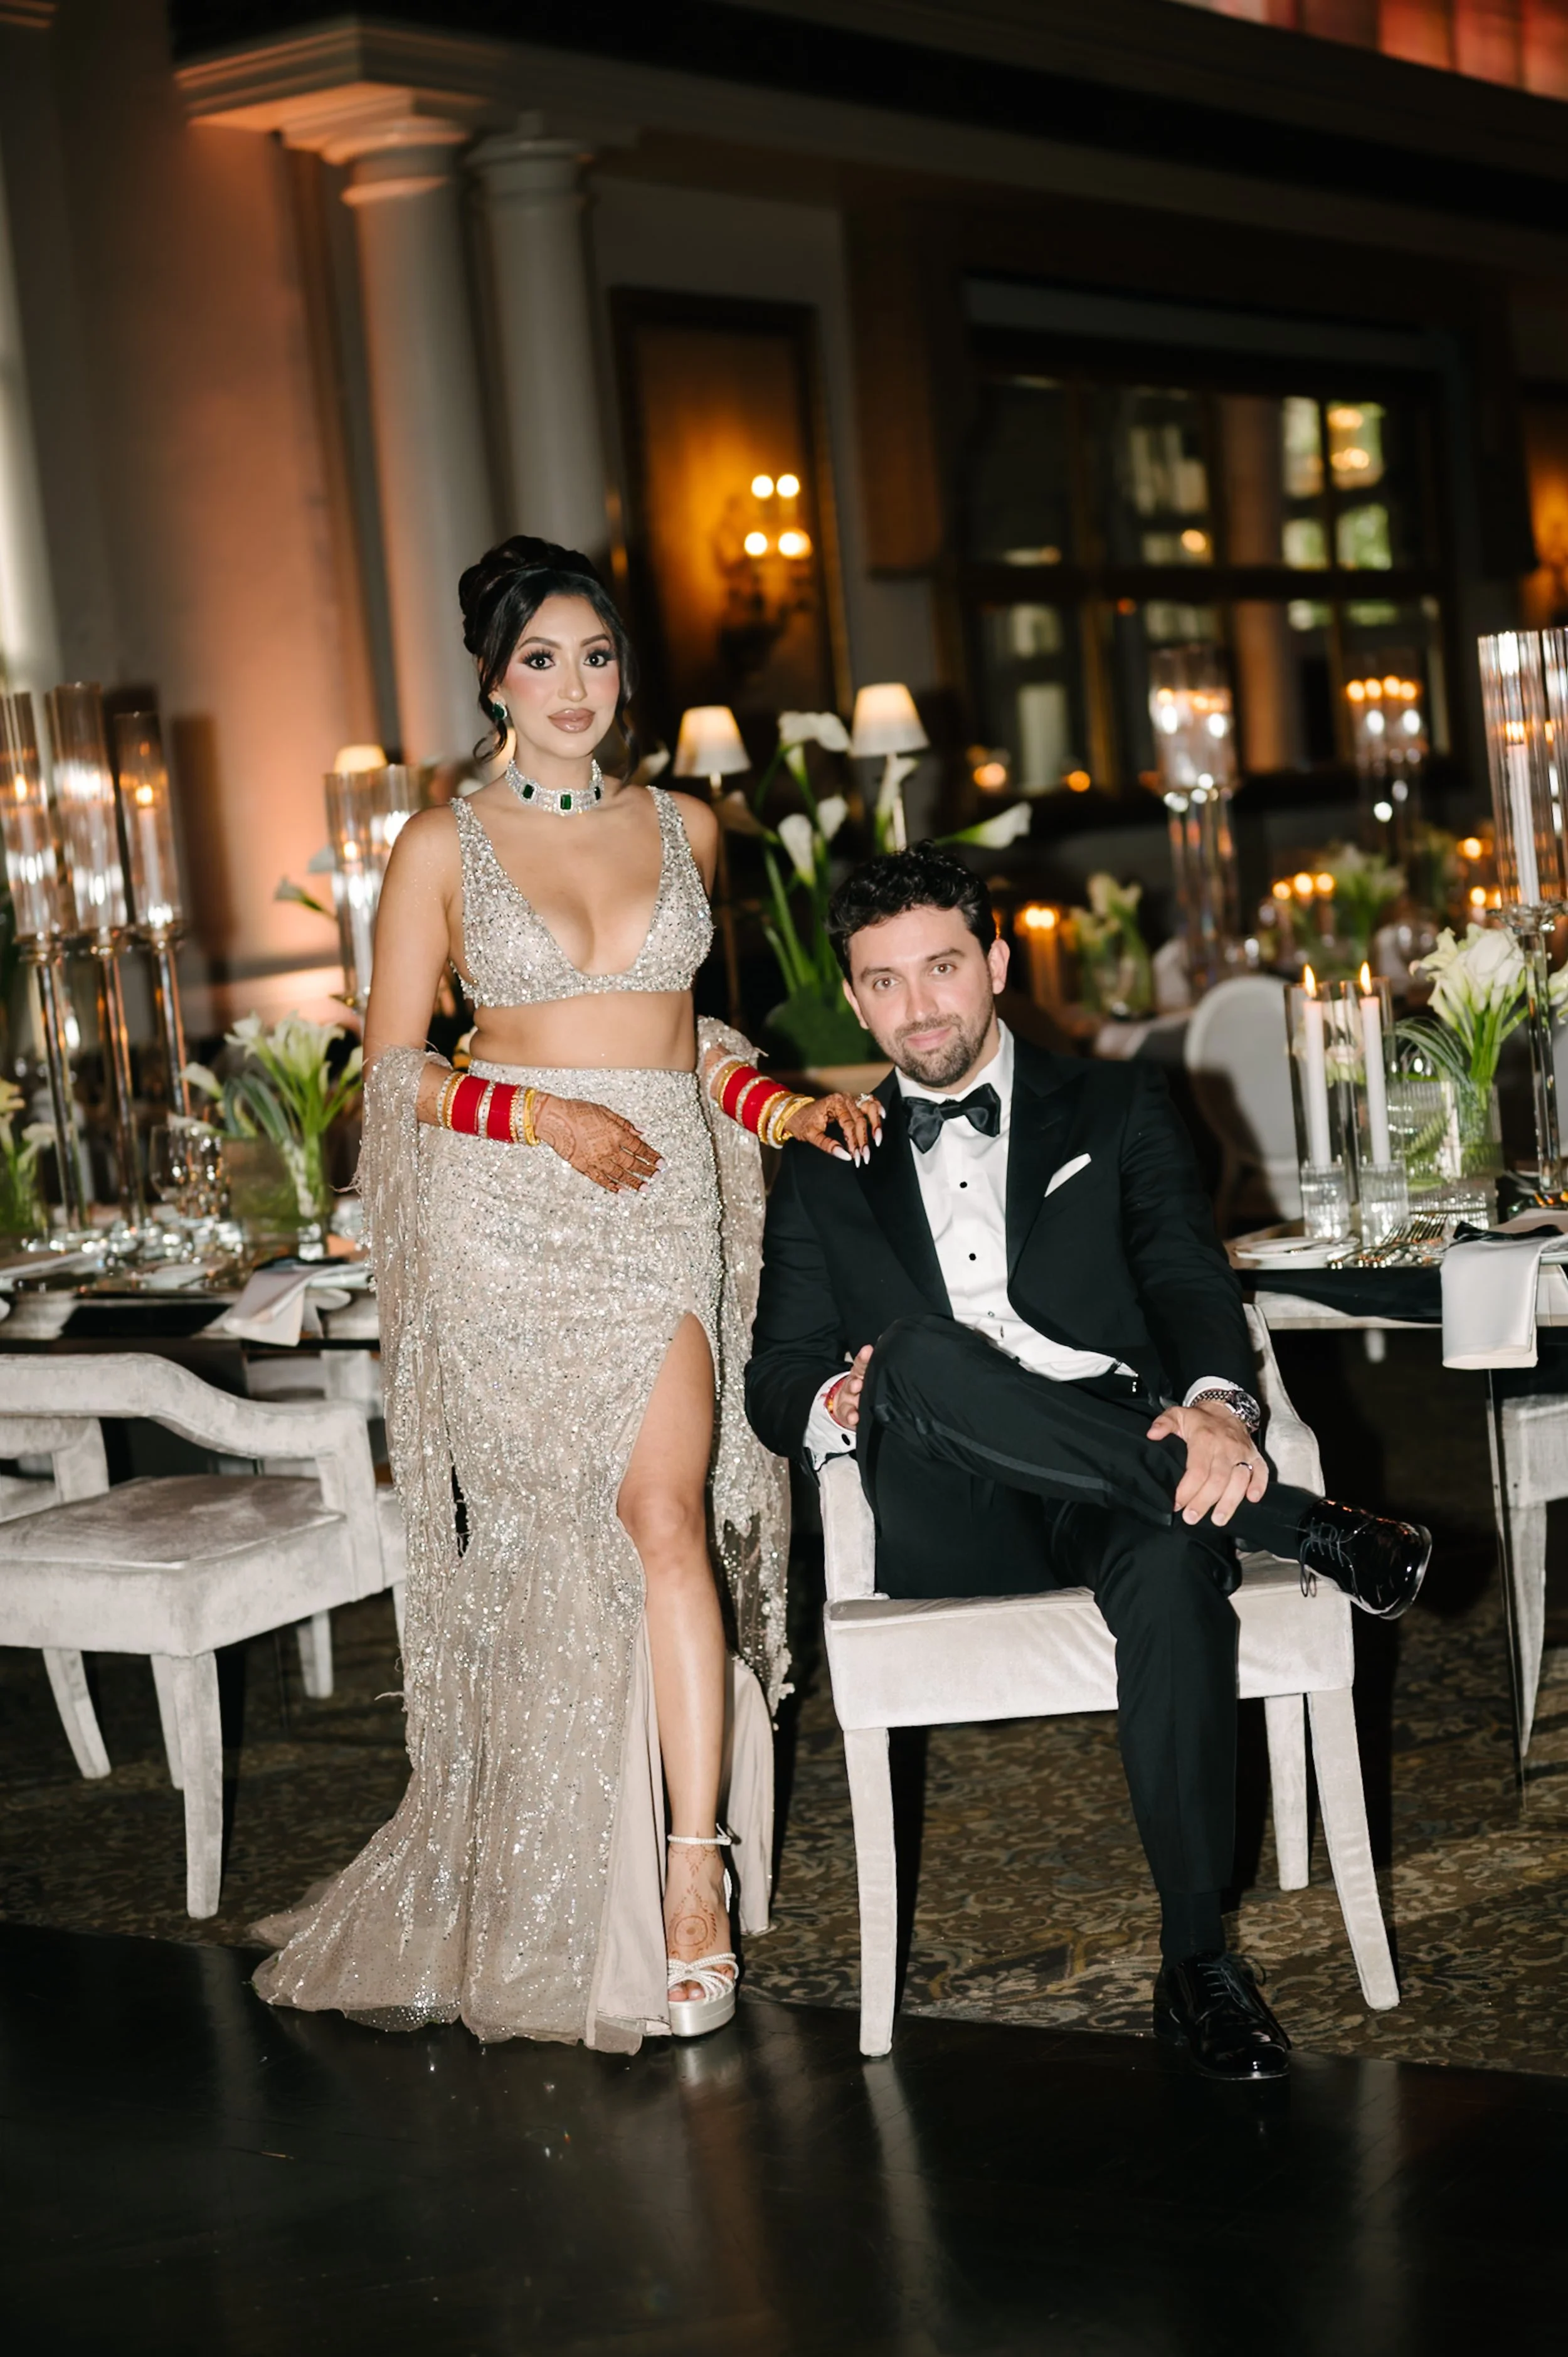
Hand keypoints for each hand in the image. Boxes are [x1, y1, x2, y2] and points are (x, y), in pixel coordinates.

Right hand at [533, 1094, 661, 1192]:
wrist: (555, 1119)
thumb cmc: (579, 1111)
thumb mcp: (605, 1111)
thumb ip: (625, 1123)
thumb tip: (642, 1131)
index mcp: (616, 1134)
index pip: (640, 1148)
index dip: (652, 1156)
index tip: (662, 1163)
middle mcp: (609, 1149)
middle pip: (633, 1163)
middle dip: (647, 1170)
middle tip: (657, 1177)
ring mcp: (597, 1160)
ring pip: (620, 1175)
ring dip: (634, 1182)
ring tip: (645, 1188)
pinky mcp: (584, 1167)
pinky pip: (601, 1180)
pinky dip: (612, 1186)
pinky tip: (621, 1191)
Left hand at [781, 1091, 883, 1165]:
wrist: (796, 1112)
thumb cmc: (803, 1122)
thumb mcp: (812, 1136)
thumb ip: (828, 1145)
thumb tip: (845, 1156)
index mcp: (834, 1103)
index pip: (849, 1125)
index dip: (854, 1142)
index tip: (856, 1157)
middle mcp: (844, 1098)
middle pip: (861, 1120)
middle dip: (864, 1140)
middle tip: (865, 1156)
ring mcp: (850, 1098)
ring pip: (870, 1108)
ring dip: (875, 1125)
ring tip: (877, 1140)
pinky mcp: (852, 1101)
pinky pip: (869, 1102)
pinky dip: (877, 1108)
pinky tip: (882, 1116)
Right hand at [826, 1345, 873, 1429]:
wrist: (846, 1406)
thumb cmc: (865, 1389)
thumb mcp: (870, 1376)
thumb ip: (878, 1364)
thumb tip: (888, 1344)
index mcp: (862, 1373)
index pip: (862, 1363)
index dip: (864, 1357)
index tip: (868, 1351)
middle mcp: (854, 1383)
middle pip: (855, 1377)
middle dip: (857, 1378)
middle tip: (860, 1381)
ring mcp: (849, 1398)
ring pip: (850, 1394)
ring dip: (853, 1393)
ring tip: (856, 1392)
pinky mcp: (846, 1412)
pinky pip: (848, 1414)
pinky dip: (851, 1416)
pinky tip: (854, 1418)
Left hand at [1145, 1399, 1268, 1529]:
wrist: (1226, 1408)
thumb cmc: (1199, 1419)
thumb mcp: (1177, 1414)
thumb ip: (1163, 1423)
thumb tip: (1152, 1435)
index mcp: (1205, 1439)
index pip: (1197, 1469)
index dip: (1187, 1489)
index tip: (1177, 1504)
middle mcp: (1226, 1448)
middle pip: (1217, 1480)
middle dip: (1204, 1502)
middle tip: (1191, 1518)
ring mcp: (1243, 1452)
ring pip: (1239, 1480)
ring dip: (1230, 1502)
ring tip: (1218, 1519)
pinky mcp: (1255, 1456)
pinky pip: (1261, 1471)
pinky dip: (1259, 1486)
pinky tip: (1252, 1500)